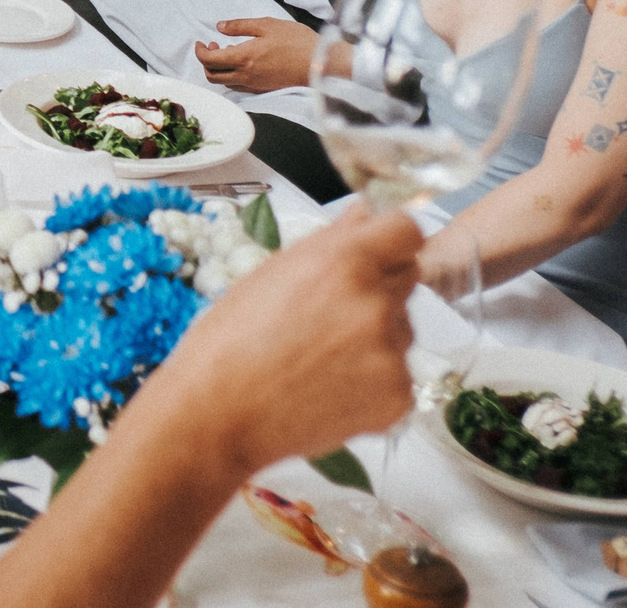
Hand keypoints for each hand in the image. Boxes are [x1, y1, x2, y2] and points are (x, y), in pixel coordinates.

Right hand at [122, 206, 417, 477]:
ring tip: (321, 358)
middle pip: (408, 278)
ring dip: (376, 336)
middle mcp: (376, 303)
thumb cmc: (229, 340)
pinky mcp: (398, 397)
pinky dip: (372, 381)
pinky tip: (329, 388)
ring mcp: (392, 353)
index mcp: (344, 262)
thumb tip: (365, 213)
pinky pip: (397, 375)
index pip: (407, 231)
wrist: (218, 414)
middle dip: (379, 287)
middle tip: (329, 315)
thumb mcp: (271, 274)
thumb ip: (329, 241)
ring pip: (402, 329)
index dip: (390, 241)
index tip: (374, 254)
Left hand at [196, 19, 337, 93]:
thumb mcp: (267, 25)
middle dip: (206, 61)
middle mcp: (245, 75)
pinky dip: (231, 75)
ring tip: (227, 52)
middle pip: (212, 76)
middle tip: (213, 46)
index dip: (200, 52)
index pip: (209, 61)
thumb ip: (240, 26)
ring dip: (218, 69)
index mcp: (243, 58)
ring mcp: (255, 85)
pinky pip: (239, 86)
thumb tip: (219, 27)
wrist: (321, 63)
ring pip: (224, 83)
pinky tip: (241, 62)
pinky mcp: (263, 89)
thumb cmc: (296, 41)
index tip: (201, 42)